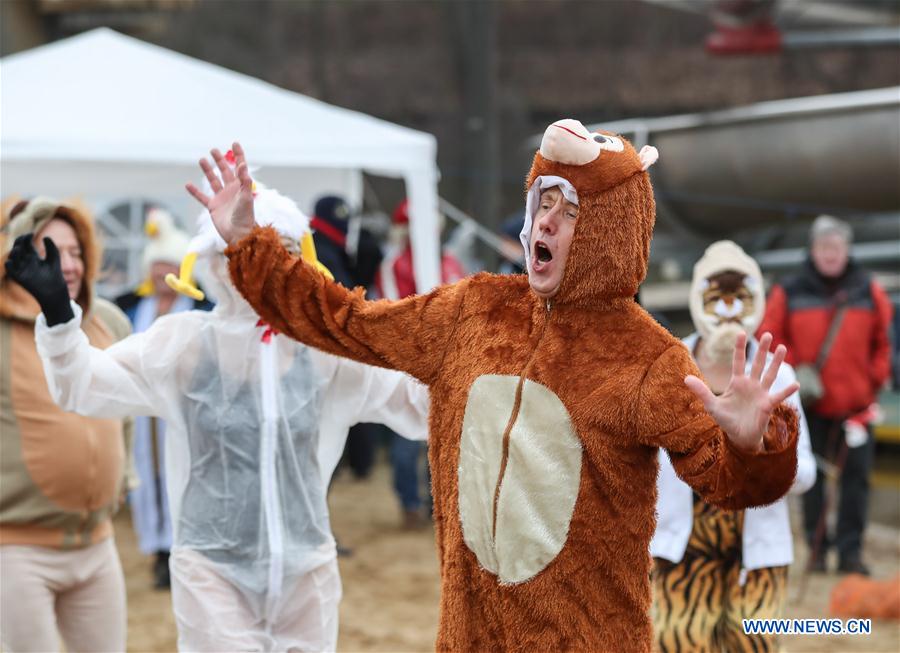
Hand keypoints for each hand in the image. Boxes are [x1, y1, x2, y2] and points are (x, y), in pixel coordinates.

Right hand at [4, 234, 73, 325]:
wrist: (54, 289)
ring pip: (12, 257)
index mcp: (32, 256)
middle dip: (19, 242)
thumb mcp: (54, 258)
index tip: (31, 234)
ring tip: (20, 249)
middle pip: (17, 248)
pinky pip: (9, 269)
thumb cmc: (55, 273)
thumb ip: (51, 247)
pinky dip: (9, 264)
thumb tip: (46, 237)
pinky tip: (13, 260)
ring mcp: (21, 268)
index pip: (24, 244)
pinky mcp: (18, 277)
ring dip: (14, 252)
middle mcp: (25, 261)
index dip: (25, 237)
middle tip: (24, 239)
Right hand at [185, 142, 255, 245]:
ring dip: (207, 170)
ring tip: (202, 159)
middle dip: (220, 160)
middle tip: (214, 150)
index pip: (240, 167)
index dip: (238, 155)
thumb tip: (243, 165)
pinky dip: (195, 191)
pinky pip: (202, 197)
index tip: (235, 143)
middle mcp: (231, 190)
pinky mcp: (213, 207)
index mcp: (241, 186)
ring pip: (213, 181)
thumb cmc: (245, 217)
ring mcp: (222, 198)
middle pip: (225, 171)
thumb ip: (244, 182)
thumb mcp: (247, 198)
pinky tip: (188, 184)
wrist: (239, 235)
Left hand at [685, 332, 798, 452]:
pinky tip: (795, 384)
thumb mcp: (711, 405)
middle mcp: (751, 385)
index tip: (740, 332)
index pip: (738, 361)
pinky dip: (786, 391)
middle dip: (762, 349)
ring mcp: (761, 393)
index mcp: (737, 382)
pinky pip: (778, 396)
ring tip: (782, 347)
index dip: (739, 347)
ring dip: (776, 362)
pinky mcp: (767, 405)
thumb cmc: (726, 420)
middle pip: (757, 363)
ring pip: (769, 374)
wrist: (739, 437)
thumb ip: (701, 391)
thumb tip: (685, 378)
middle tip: (767, 334)